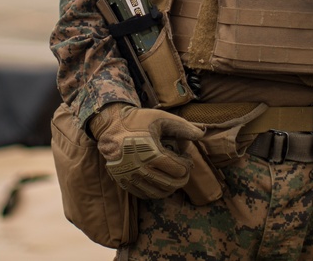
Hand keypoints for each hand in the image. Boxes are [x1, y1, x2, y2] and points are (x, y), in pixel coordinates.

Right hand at [89, 103, 203, 198]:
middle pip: (170, 184)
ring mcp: (130, 176)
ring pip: (157, 193)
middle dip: (182, 179)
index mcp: (151, 153)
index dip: (187, 164)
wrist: (110, 126)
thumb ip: (182, 127)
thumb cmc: (138, 120)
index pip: (178, 170)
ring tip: (172, 177)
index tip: (186, 157)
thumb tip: (202, 134)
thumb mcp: (161, 119)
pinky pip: (143, 194)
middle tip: (184, 171)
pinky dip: (155, 191)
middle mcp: (140, 168)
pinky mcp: (123, 180)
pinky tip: (158, 181)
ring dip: (170, 187)